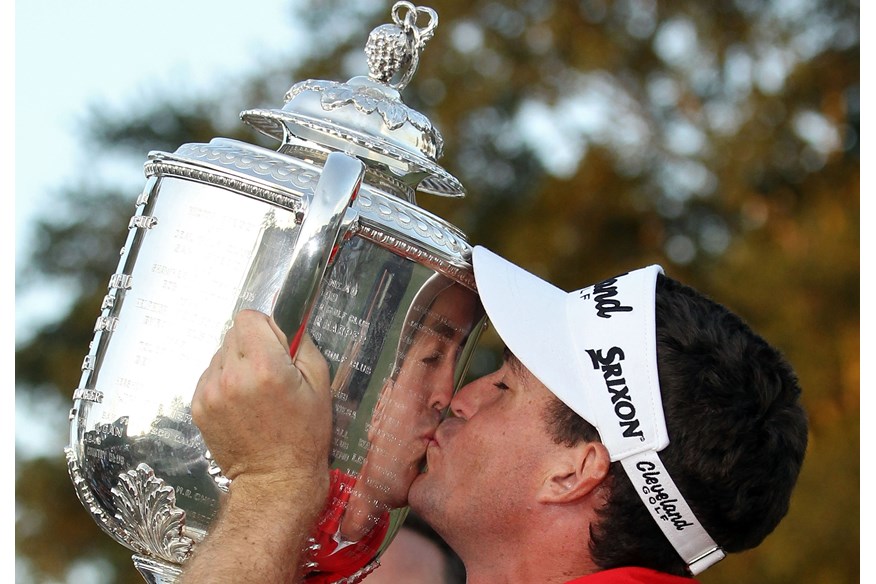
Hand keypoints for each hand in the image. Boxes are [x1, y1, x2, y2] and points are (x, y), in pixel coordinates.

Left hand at [184, 310, 331, 581]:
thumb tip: (286, 323)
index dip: (265, 327)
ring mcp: (211, 392)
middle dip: (251, 345)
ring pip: (219, 355)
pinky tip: (241, 404)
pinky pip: (210, 376)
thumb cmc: (305, 434)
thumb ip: (301, 344)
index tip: (277, 346)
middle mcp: (232, 375)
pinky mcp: (199, 406)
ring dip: (236, 364)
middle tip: (269, 372)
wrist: (275, 481)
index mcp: (264, 365)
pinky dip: (224, 382)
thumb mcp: (320, 384)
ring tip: (254, 393)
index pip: (248, 317)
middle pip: (233, 334)